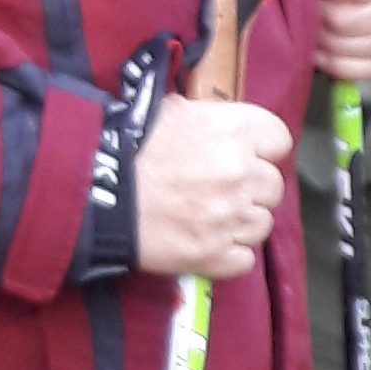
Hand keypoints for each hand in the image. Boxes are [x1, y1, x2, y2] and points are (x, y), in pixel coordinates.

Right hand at [133, 96, 292, 279]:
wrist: (91, 189)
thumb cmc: (127, 145)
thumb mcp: (173, 110)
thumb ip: (212, 119)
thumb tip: (227, 126)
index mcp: (234, 130)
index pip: (279, 140)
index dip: (263, 148)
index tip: (247, 154)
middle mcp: (240, 172)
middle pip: (273, 186)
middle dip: (251, 188)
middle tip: (219, 189)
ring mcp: (230, 217)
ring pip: (263, 224)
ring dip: (242, 222)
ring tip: (210, 217)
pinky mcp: (214, 255)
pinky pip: (244, 259)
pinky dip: (229, 254)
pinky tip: (206, 241)